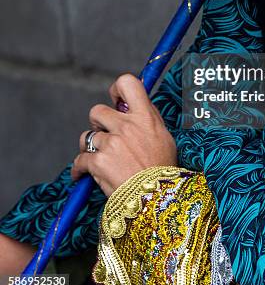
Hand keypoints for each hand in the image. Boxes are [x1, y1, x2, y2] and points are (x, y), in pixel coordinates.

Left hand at [71, 74, 176, 195]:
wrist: (157, 201)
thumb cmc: (163, 171)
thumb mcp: (164, 137)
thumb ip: (149, 118)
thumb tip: (137, 104)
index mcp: (144, 117)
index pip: (127, 83)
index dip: (117, 89)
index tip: (116, 100)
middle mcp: (127, 126)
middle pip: (97, 110)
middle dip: (98, 124)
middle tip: (106, 137)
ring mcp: (111, 143)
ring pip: (87, 137)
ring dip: (90, 148)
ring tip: (99, 160)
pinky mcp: (98, 162)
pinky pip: (80, 160)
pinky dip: (79, 169)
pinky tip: (83, 175)